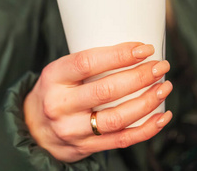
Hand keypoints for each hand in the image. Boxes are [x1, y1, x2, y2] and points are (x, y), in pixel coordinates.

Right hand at [23, 42, 172, 162]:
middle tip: (160, 67)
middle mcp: (60, 105)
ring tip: (164, 88)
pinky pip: (120, 140)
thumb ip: (87, 65)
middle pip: (106, 91)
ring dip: (146, 103)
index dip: (119, 55)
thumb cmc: (55, 92)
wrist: (33, 128)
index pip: (87, 62)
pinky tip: (162, 116)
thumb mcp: (59, 72)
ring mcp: (72, 129)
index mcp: (54, 77)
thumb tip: (135, 51)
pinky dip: (146, 129)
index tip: (144, 49)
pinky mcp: (85, 147)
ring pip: (116, 118)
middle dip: (140, 77)